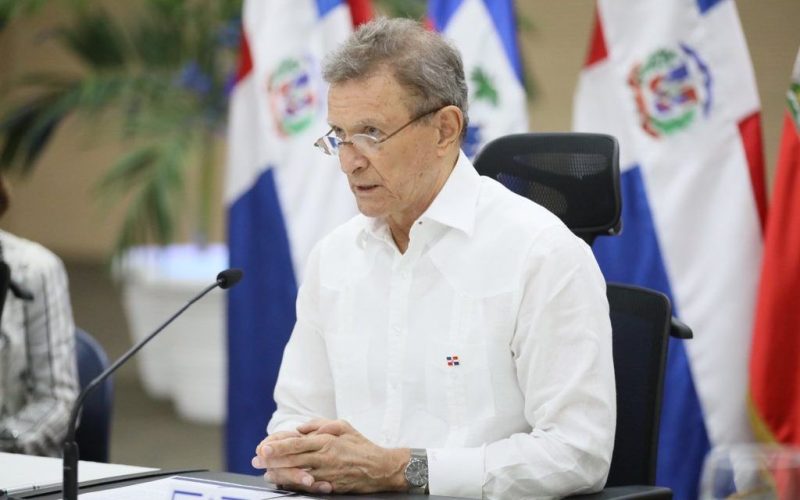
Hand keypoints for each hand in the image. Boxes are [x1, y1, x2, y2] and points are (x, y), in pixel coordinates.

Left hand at [255, 419, 409, 493]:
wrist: (381, 468)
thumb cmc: (361, 446)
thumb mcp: (343, 426)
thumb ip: (320, 425)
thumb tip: (300, 428)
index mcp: (326, 442)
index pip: (296, 443)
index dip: (278, 446)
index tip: (263, 447)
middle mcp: (324, 458)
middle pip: (292, 460)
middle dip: (272, 460)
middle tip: (257, 460)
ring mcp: (327, 474)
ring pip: (297, 475)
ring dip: (279, 474)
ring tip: (267, 473)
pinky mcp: (330, 486)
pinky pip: (309, 486)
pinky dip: (295, 484)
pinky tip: (285, 483)